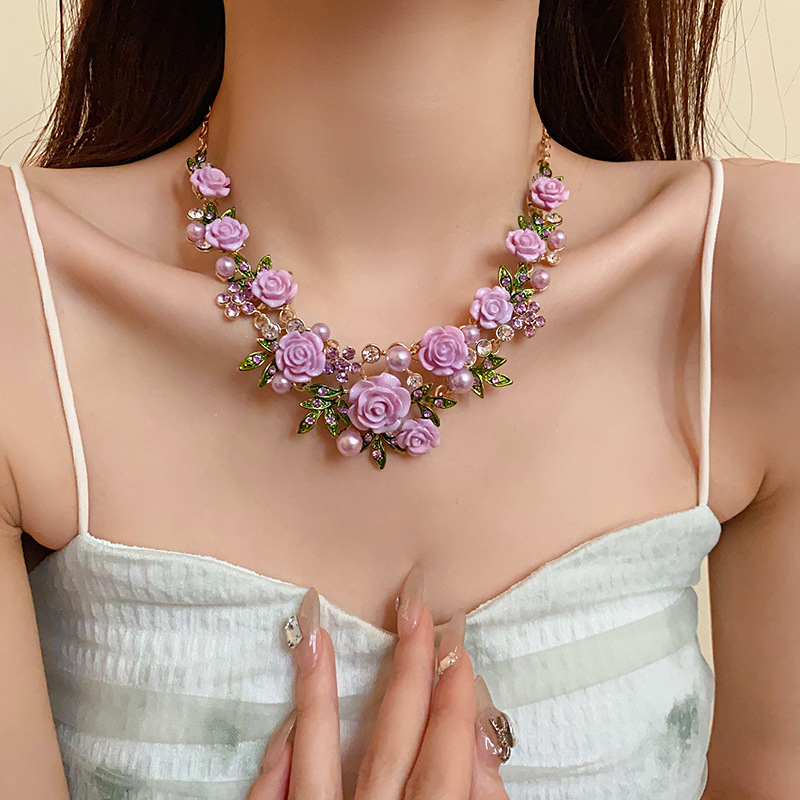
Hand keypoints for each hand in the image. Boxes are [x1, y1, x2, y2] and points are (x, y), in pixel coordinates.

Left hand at [246, 566, 511, 798]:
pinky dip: (280, 755)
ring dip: (320, 690)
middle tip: (413, 605)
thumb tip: (479, 739)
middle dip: (407, 669)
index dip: (454, 697)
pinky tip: (284, 713)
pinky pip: (273, 798)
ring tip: (316, 630)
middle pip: (391, 742)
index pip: (444, 755)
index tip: (456, 643)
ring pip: (318, 757)